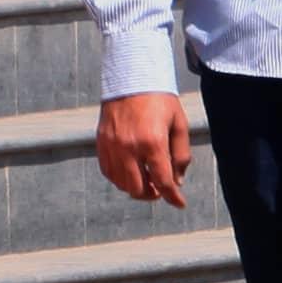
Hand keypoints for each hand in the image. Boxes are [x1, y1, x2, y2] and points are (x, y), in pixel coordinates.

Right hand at [93, 91, 189, 206]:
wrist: (131, 79)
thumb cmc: (160, 101)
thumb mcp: (179, 125)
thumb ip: (181, 155)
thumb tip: (177, 180)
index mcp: (152, 143)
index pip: (163, 180)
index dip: (173, 196)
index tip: (180, 203)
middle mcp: (128, 148)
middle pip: (138, 188)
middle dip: (152, 194)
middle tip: (162, 190)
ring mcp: (111, 146)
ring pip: (121, 183)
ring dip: (135, 188)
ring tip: (148, 181)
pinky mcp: (100, 143)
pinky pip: (108, 171)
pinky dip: (120, 178)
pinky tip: (131, 173)